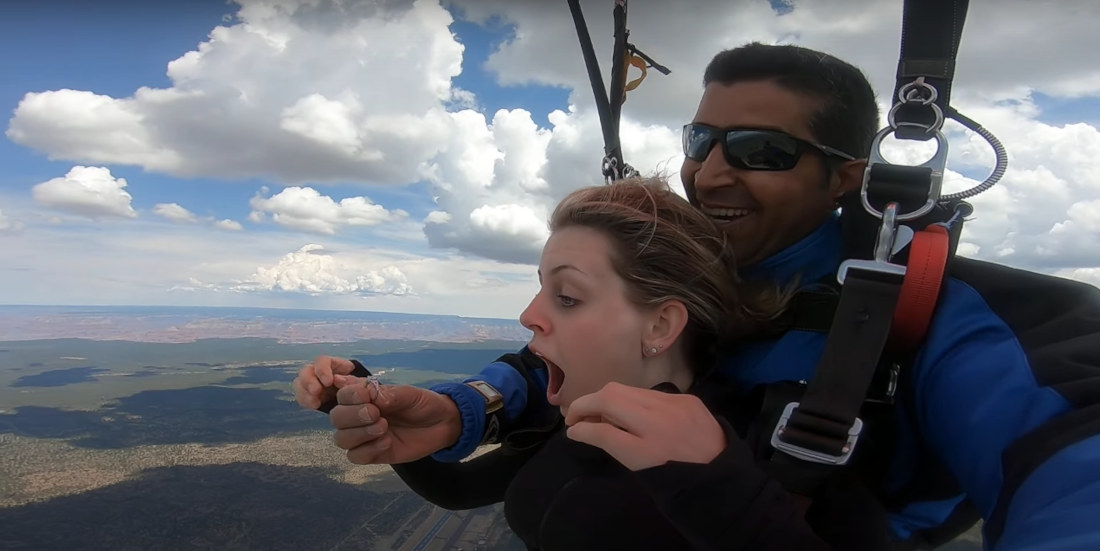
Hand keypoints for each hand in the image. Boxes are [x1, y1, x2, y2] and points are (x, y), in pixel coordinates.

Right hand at [292, 355, 356, 409]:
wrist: (357, 397)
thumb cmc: (358, 386)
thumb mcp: (358, 381)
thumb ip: (351, 380)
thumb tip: (339, 380)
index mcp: (332, 364)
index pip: (322, 361)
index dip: (322, 370)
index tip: (328, 382)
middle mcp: (318, 371)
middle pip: (306, 371)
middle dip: (309, 381)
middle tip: (316, 391)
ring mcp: (312, 383)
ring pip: (300, 383)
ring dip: (305, 392)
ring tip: (315, 403)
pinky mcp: (310, 395)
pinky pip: (302, 396)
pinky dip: (306, 401)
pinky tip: (314, 406)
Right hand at [329, 380, 463, 464]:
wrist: (442, 424)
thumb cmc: (423, 404)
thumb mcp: (408, 394)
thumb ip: (387, 394)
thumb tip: (365, 390)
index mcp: (365, 396)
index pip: (342, 395)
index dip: (349, 396)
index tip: (367, 397)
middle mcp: (359, 415)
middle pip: (337, 417)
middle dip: (352, 416)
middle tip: (376, 414)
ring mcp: (364, 436)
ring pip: (342, 439)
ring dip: (359, 433)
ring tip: (384, 427)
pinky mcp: (372, 454)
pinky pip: (356, 456)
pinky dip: (368, 450)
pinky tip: (387, 442)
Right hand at [564, 381, 725, 470]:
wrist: (722, 476)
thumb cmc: (676, 480)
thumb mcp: (639, 468)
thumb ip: (609, 442)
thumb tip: (581, 429)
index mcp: (647, 444)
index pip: (603, 420)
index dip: (581, 421)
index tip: (571, 428)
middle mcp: (660, 417)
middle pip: (613, 396)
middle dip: (589, 402)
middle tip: (579, 418)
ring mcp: (676, 404)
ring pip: (630, 390)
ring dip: (610, 399)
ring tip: (604, 415)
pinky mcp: (688, 399)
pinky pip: (651, 394)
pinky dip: (634, 401)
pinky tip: (634, 414)